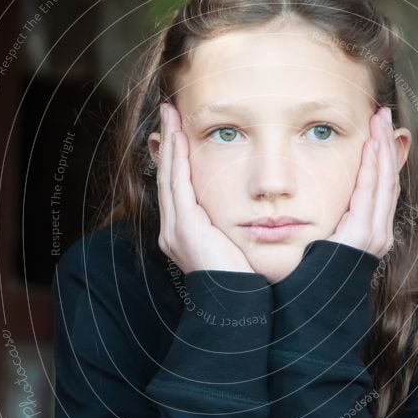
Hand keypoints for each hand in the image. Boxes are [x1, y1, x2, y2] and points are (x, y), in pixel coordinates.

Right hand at [156, 102, 256, 274]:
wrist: (235, 305)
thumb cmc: (242, 279)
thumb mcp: (234, 245)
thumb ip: (233, 225)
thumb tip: (249, 208)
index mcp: (183, 233)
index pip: (177, 186)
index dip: (175, 157)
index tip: (178, 131)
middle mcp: (172, 230)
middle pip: (167, 176)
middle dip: (168, 142)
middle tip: (169, 112)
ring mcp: (174, 229)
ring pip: (169, 176)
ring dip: (170, 142)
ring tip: (170, 114)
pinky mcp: (183, 228)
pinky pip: (177, 185)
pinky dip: (176, 160)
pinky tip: (177, 137)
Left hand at [326, 106, 400, 258]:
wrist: (313, 305)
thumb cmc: (312, 273)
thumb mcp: (326, 237)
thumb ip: (332, 217)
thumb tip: (323, 195)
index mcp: (371, 230)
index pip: (381, 184)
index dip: (382, 154)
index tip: (377, 128)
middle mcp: (379, 232)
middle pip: (387, 178)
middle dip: (385, 143)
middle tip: (381, 113)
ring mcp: (375, 235)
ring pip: (383, 182)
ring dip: (381, 148)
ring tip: (379, 121)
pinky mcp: (364, 236)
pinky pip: (370, 194)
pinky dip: (372, 168)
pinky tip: (371, 146)